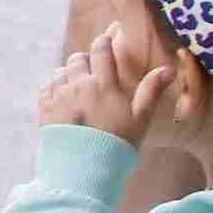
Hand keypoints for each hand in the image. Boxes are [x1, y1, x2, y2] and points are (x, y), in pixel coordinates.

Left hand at [35, 30, 160, 142]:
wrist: (84, 170)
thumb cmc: (118, 145)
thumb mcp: (140, 119)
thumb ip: (151, 91)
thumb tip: (169, 69)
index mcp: (103, 85)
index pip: (100, 50)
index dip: (104, 42)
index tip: (106, 42)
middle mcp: (78, 85)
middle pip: (77, 59)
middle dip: (85, 60)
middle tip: (93, 72)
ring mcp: (58, 97)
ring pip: (60, 72)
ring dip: (69, 74)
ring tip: (79, 87)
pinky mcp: (44, 110)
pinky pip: (46, 87)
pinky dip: (54, 87)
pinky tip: (63, 97)